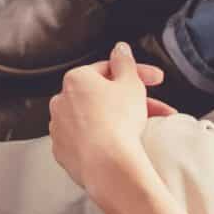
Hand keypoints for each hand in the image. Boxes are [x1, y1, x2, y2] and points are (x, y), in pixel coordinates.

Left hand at [49, 40, 175, 209]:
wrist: (108, 165)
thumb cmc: (119, 122)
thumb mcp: (130, 83)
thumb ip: (125, 62)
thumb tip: (120, 48)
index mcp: (76, 79)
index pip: (108, 70)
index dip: (136, 74)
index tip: (154, 81)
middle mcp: (61, 101)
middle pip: (102, 96)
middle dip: (130, 101)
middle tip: (154, 108)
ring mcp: (59, 128)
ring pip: (94, 118)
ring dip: (117, 120)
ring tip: (143, 128)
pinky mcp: (63, 151)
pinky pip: (86, 140)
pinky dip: (102, 140)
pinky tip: (121, 143)